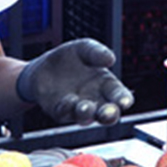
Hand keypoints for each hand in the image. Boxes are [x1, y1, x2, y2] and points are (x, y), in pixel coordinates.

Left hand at [17, 39, 134, 124]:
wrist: (42, 67)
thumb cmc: (69, 59)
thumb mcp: (83, 48)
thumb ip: (97, 51)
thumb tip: (111, 59)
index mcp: (106, 86)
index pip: (120, 96)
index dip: (124, 99)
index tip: (124, 102)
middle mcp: (95, 101)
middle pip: (108, 114)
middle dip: (109, 115)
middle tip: (108, 112)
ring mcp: (77, 109)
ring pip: (86, 118)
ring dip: (87, 113)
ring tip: (85, 106)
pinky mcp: (59, 111)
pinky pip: (65, 114)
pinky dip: (67, 108)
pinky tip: (68, 100)